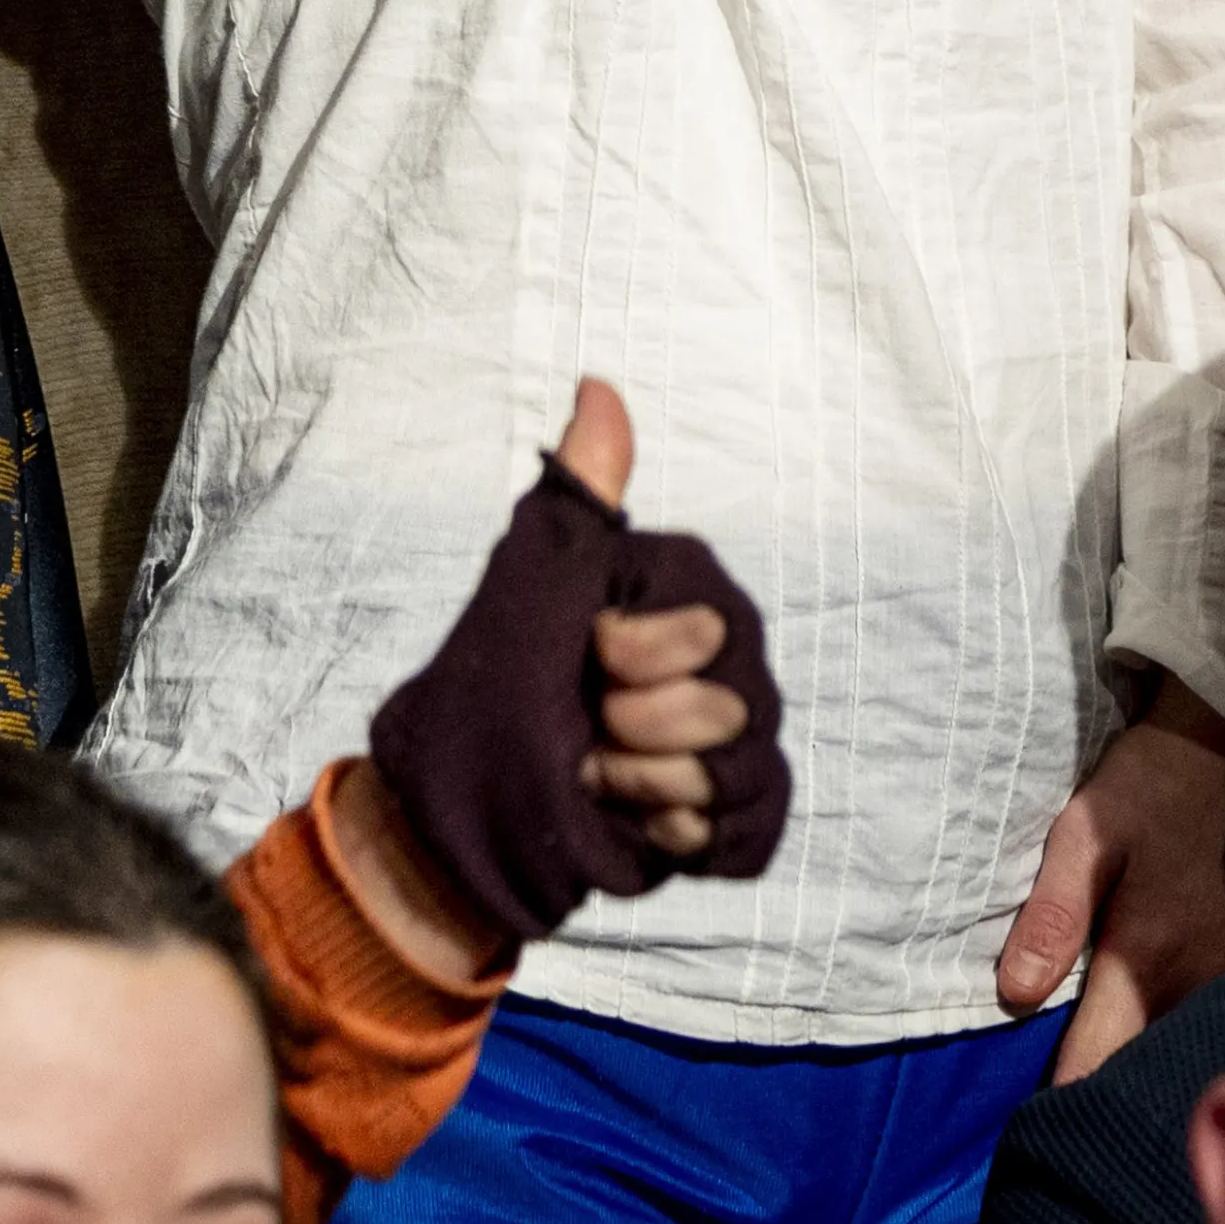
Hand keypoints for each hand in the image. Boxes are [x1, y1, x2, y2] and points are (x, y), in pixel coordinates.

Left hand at [353, 378, 787, 976]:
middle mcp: (727, 664)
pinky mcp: (737, 820)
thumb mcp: (531, 579)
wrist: (474, 806)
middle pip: (733, 706)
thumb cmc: (498, 682)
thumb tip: (597, 384)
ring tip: (601, 773)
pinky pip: (749, 834)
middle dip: (642, 727)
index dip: (635, 651)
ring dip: (649, 786)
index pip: (706, 627)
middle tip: (590, 719)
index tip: (587, 648)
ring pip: (741, 775)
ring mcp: (738, 744)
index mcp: (686, 598)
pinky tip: (640, 824)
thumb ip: (580, 492)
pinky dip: (682, 839)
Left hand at [1000, 677, 1224, 1083]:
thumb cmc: (1152, 789)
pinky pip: (1214, 1028)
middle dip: (1106, 1100)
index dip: (1066, 1100)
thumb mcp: (1087, 833)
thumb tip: (1014, 995)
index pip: (1100, 1062)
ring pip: (1183, 1056)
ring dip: (1145, 1073)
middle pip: (1147, 1074)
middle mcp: (1200, 987)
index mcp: (1147, 959)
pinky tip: (1153, 1041)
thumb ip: (1053, 914)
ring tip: (1099, 1084)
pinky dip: (1182, 1042)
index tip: (1035, 1129)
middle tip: (1062, 1119)